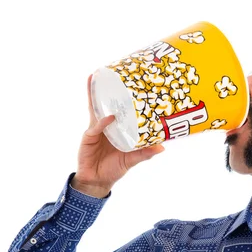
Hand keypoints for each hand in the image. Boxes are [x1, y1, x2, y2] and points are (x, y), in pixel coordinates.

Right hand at [72, 73, 165, 196]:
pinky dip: (102, 122)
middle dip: (106, 88)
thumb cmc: (114, 168)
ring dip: (95, 94)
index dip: (122, 97)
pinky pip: (96, 126)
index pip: (119, 108)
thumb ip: (144, 153)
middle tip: (110, 70)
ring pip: (96, 108)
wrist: (97, 181)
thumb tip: (162, 147)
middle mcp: (105, 125)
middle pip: (105, 103)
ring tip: (96, 77)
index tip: (130, 83)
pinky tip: (109, 117)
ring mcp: (95, 129)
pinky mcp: (88, 137)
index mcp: (116, 128)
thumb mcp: (132, 160)